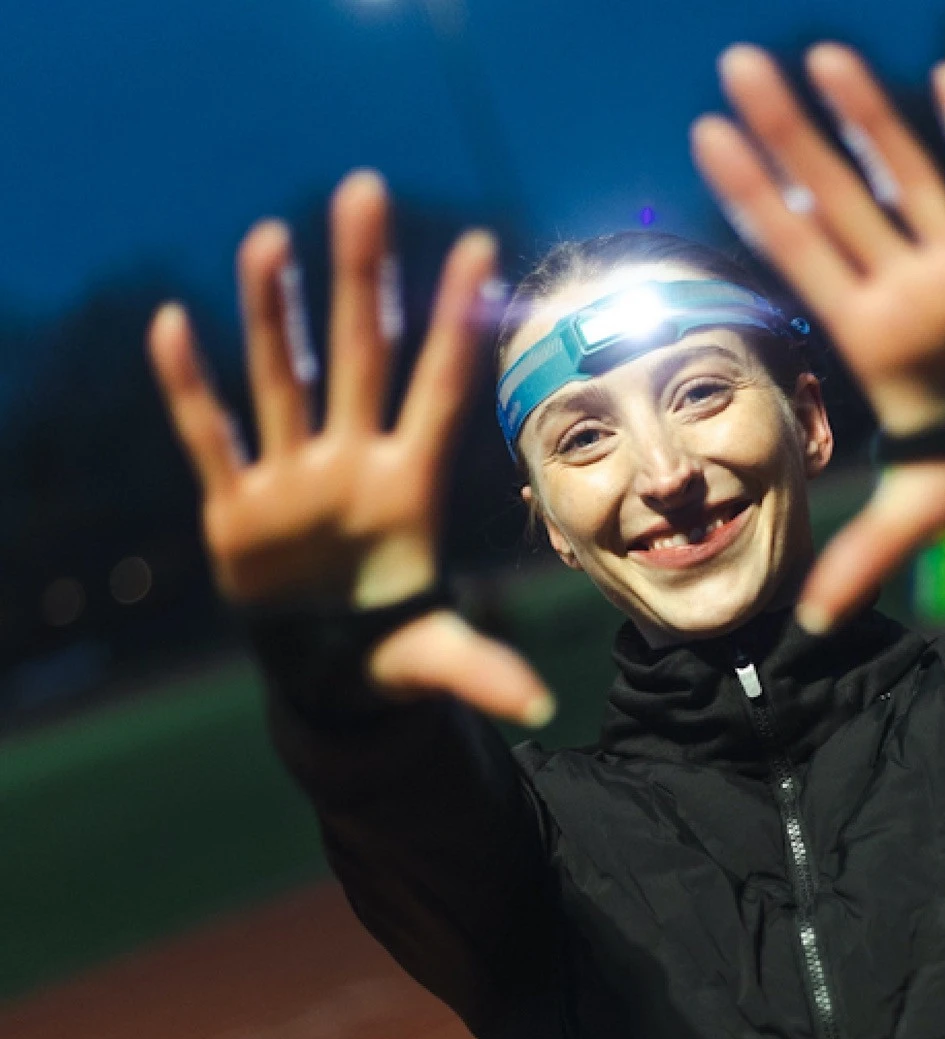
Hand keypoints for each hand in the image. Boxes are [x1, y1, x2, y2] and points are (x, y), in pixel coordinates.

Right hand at [148, 171, 552, 725]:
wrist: (330, 668)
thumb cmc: (392, 650)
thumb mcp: (437, 659)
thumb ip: (482, 672)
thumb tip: (539, 712)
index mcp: (410, 488)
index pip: (440, 390)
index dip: (457, 322)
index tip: (481, 247)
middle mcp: (353, 464)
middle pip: (359, 355)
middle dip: (361, 280)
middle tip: (366, 191)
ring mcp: (294, 478)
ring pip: (282, 378)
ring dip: (271, 313)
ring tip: (270, 239)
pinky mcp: (237, 505)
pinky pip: (210, 437)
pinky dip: (190, 390)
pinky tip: (175, 326)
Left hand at [691, 44, 944, 630]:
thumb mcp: (920, 513)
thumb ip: (864, 558)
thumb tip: (807, 625)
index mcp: (873, 337)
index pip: (797, 255)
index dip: (755, 199)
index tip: (707, 142)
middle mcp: (905, 291)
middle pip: (834, 199)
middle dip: (788, 135)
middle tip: (735, 66)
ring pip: (907, 176)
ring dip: (868, 119)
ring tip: (821, 56)